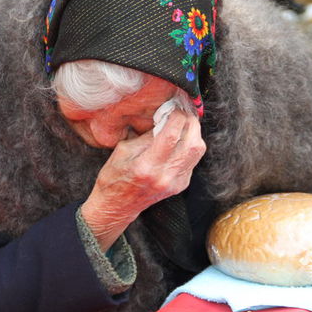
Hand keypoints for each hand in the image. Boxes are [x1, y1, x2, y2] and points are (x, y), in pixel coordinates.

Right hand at [80, 110, 205, 250]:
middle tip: (183, 111)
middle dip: (190, 121)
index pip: (171, 135)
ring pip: (197, 151)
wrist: (116, 206)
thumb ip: (147, 136)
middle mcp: (165, 176)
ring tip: (184, 122)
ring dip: (194, 133)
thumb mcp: (123, 151)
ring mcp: (175, 183)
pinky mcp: (181, 185)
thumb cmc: (114, 177)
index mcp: (146, 166)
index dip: (176, 116)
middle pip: (192, 143)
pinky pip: (193, 160)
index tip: (174, 106)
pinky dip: (190, 146)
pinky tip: (180, 139)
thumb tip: (165, 118)